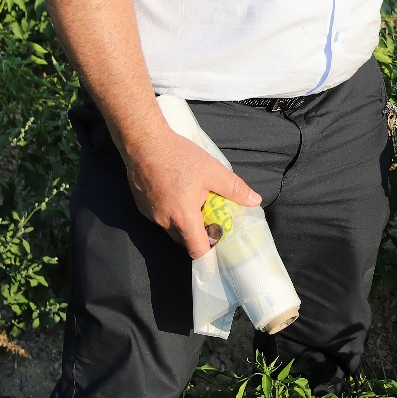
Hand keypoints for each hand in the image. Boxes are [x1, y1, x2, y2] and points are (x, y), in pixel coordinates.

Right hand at [122, 131, 262, 258]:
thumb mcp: (213, 171)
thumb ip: (235, 189)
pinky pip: (160, 217)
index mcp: (183, 218)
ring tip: (195, 202)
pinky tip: (177, 193)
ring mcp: (150, 215)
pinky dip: (171, 212)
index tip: (220, 251)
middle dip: (199, 235)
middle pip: (184, 241)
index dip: (210, 255)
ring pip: (171, 228)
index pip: (197, 250)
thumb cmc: (179, 157)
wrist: (144, 142)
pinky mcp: (142, 206)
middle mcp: (164, 222)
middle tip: (211, 219)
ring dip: (184, 223)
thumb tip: (255, 201)